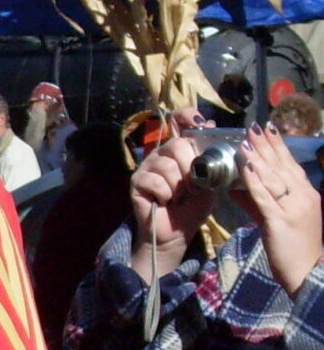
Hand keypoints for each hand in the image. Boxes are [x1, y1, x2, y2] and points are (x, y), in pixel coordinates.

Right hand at [129, 127, 216, 283]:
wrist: (176, 233)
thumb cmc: (193, 207)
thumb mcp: (212, 181)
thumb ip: (213, 159)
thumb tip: (212, 129)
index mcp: (181, 149)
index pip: (180, 120)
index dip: (187, 116)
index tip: (197, 122)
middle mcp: (162, 153)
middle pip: (177, 144)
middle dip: (190, 166)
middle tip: (192, 186)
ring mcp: (147, 167)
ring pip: (167, 165)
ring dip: (178, 186)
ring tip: (178, 197)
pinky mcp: (136, 182)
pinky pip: (154, 181)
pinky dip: (165, 194)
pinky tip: (164, 202)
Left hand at [235, 122, 323, 295]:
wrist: (308, 272)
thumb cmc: (294, 248)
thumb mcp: (276, 220)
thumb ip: (257, 203)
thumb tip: (236, 188)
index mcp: (305, 195)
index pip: (290, 166)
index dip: (278, 148)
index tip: (269, 130)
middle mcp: (303, 197)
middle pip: (283, 166)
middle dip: (268, 145)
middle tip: (256, 127)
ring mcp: (293, 208)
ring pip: (274, 178)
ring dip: (260, 157)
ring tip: (248, 140)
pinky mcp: (281, 221)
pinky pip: (265, 197)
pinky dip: (255, 181)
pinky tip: (246, 168)